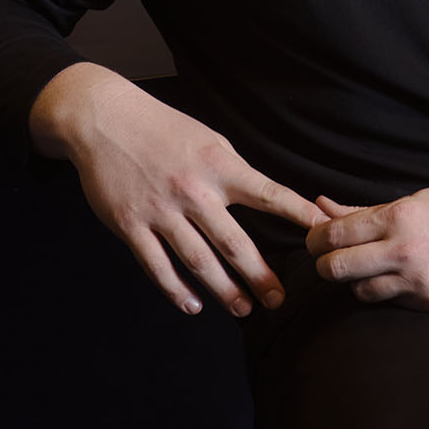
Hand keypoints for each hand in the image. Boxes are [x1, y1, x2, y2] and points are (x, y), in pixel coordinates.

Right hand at [29, 62, 322, 317]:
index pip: (268, 194)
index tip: (322, 233)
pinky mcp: (130, 225)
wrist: (105, 120)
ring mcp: (160, 211)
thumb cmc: (164, 130)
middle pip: (234, 243)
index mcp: (219, 166)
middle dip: (260, 275)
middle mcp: (194, 191)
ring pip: (198, 261)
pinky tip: (193, 305)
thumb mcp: (209, 140)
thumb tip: (266, 199)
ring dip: (223, 290)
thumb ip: (234, 172)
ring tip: (243, 309)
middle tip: (279, 299)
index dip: (297, 215)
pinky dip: (176, 290)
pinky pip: (157, 266)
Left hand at [307, 188, 428, 313]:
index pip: (334, 234)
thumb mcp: (418, 201)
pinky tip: (407, 281)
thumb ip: (366, 210)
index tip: (316, 243)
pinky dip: (392, 293)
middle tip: (333, 262)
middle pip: (335, 268)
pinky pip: (393, 303)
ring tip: (376, 270)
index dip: (315, 240)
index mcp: (400, 216)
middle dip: (325, 266)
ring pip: (360, 291)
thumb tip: (321, 204)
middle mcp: (405, 248)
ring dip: (360, 282)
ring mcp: (418, 280)